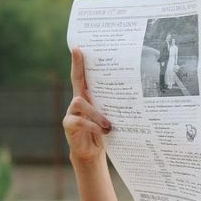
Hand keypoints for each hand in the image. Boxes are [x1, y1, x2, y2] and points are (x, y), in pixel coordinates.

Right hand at [63, 49, 112, 168]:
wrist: (91, 152)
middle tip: (80, 53)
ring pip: (78, 102)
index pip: (81, 76)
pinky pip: (78, 121)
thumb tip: (131, 94)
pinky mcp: (68, 125)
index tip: (78, 48)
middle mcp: (77, 102)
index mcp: (87, 97)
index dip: (78, 62)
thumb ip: (112, 106)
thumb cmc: (102, 132)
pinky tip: (103, 131)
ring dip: (95, 112)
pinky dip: (92, 125)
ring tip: (108, 124)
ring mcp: (71, 113)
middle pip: (75, 81)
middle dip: (77, 66)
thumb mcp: (109, 117)